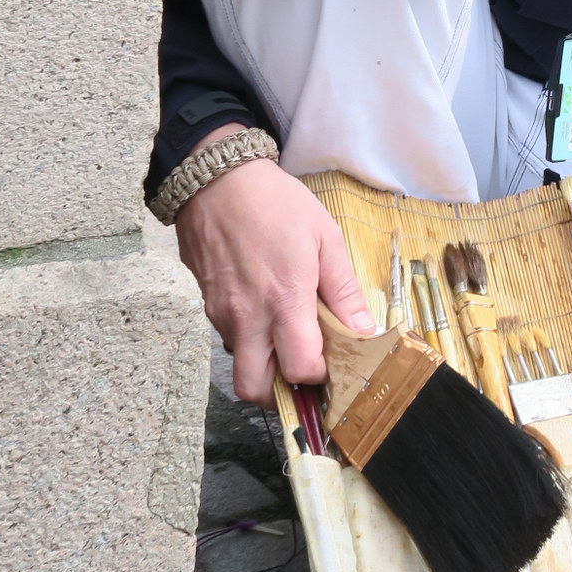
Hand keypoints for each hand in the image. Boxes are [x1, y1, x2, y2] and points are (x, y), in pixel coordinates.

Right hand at [173, 128, 375, 401]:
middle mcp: (247, 317)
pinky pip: (229, 338)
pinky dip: (250, 338)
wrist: (216, 179)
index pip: (299, 369)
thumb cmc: (277, 204)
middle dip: (281, 392)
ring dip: (265, 364)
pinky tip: (266, 311)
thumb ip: (344, 292)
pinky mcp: (207, 305)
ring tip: (288, 335)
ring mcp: (221, 314)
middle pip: (254, 389)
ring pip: (240, 364)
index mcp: (284, 300)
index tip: (332, 360)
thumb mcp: (325, 239)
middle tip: (303, 369)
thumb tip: (364, 332)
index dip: (319, 375)